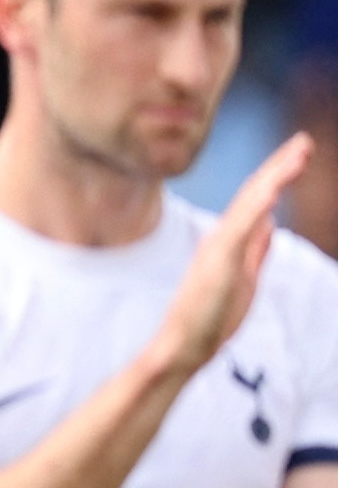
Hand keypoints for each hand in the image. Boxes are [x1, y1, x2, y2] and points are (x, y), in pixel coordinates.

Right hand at [155, 133, 310, 375]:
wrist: (183, 347)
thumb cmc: (210, 321)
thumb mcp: (245, 278)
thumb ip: (256, 250)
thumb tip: (271, 223)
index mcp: (229, 242)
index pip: (257, 201)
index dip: (278, 176)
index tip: (299, 154)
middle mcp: (223, 237)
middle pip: (256, 193)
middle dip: (281, 166)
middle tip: (304, 141)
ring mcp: (220, 245)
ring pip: (253, 201)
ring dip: (277, 174)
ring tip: (301, 151)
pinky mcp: (218, 256)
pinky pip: (244, 222)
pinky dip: (261, 200)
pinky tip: (278, 184)